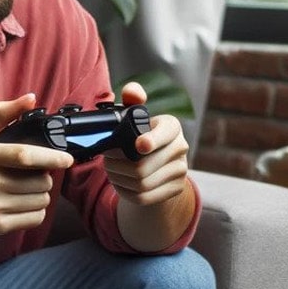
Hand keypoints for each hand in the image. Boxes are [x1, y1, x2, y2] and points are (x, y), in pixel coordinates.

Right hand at [0, 95, 73, 234]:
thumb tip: (31, 99)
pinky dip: (36, 210)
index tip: (67, 159)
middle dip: (45, 176)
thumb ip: (1, 112)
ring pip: (40, 200)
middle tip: (34, 173)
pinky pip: (34, 218)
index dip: (51, 157)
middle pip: (38, 181)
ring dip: (41, 193)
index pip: (24, 156)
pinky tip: (22, 202)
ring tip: (25, 187)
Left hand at [102, 81, 192, 207]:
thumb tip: (132, 91)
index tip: (138, 145)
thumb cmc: (141, 135)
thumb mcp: (137, 117)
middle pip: (142, 165)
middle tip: (106, 159)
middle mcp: (181, 148)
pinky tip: (120, 182)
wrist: (160, 164)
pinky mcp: (174, 190)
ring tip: (111, 169)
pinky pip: (143, 197)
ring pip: (141, 183)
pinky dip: (125, 191)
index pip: (166, 133)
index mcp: (171, 127)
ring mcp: (180, 171)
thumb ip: (132, 101)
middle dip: (117, 164)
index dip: (152, 140)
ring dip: (118, 178)